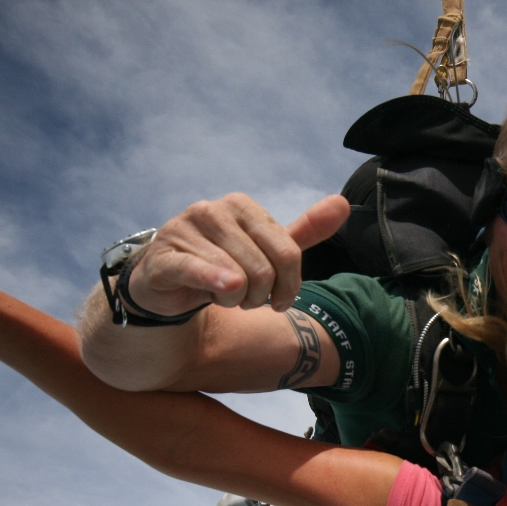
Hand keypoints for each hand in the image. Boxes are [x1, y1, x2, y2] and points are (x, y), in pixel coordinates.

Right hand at [124, 193, 349, 316]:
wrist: (169, 279)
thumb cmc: (224, 263)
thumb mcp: (268, 248)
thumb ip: (304, 230)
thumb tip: (343, 203)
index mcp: (243, 206)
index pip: (288, 253)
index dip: (290, 287)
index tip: (279, 300)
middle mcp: (213, 211)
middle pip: (263, 270)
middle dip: (259, 297)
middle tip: (244, 298)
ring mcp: (184, 229)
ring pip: (235, 278)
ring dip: (235, 301)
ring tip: (223, 296)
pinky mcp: (163, 256)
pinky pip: (196, 270)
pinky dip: (213, 282)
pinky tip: (223, 290)